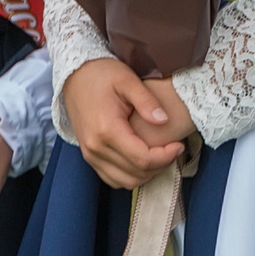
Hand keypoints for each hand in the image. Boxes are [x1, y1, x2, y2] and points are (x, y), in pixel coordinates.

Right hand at [60, 57, 186, 188]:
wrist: (75, 76)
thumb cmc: (102, 74)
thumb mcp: (127, 80)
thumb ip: (147, 101)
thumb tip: (164, 120)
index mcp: (107, 130)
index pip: (143, 159)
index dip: (166, 156)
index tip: (179, 145)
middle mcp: (96, 147)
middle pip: (136, 173)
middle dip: (160, 165)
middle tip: (173, 148)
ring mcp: (90, 154)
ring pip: (125, 181)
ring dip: (147, 173)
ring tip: (159, 155)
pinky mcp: (89, 156)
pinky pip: (113, 179)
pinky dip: (131, 175)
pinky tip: (142, 160)